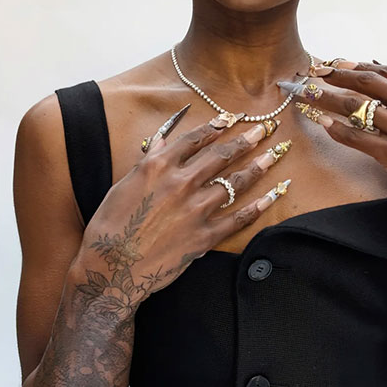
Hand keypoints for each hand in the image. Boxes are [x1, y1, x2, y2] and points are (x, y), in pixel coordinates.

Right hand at [78, 111, 292, 305]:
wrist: (111, 268)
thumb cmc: (110, 225)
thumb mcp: (125, 184)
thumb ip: (149, 161)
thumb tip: (163, 141)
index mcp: (159, 166)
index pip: (195, 138)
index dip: (216, 126)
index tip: (231, 118)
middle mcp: (182, 182)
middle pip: (222, 155)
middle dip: (246, 139)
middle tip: (264, 128)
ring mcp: (196, 209)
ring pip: (236, 181)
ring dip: (259, 165)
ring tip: (274, 153)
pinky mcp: (205, 236)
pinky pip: (240, 217)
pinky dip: (260, 205)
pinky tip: (275, 193)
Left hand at [278, 60, 386, 235]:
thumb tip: (379, 76)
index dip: (356, 65)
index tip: (335, 62)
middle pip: (367, 82)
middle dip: (336, 74)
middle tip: (314, 72)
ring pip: (355, 106)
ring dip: (326, 98)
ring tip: (307, 95)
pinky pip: (356, 137)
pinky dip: (336, 129)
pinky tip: (322, 123)